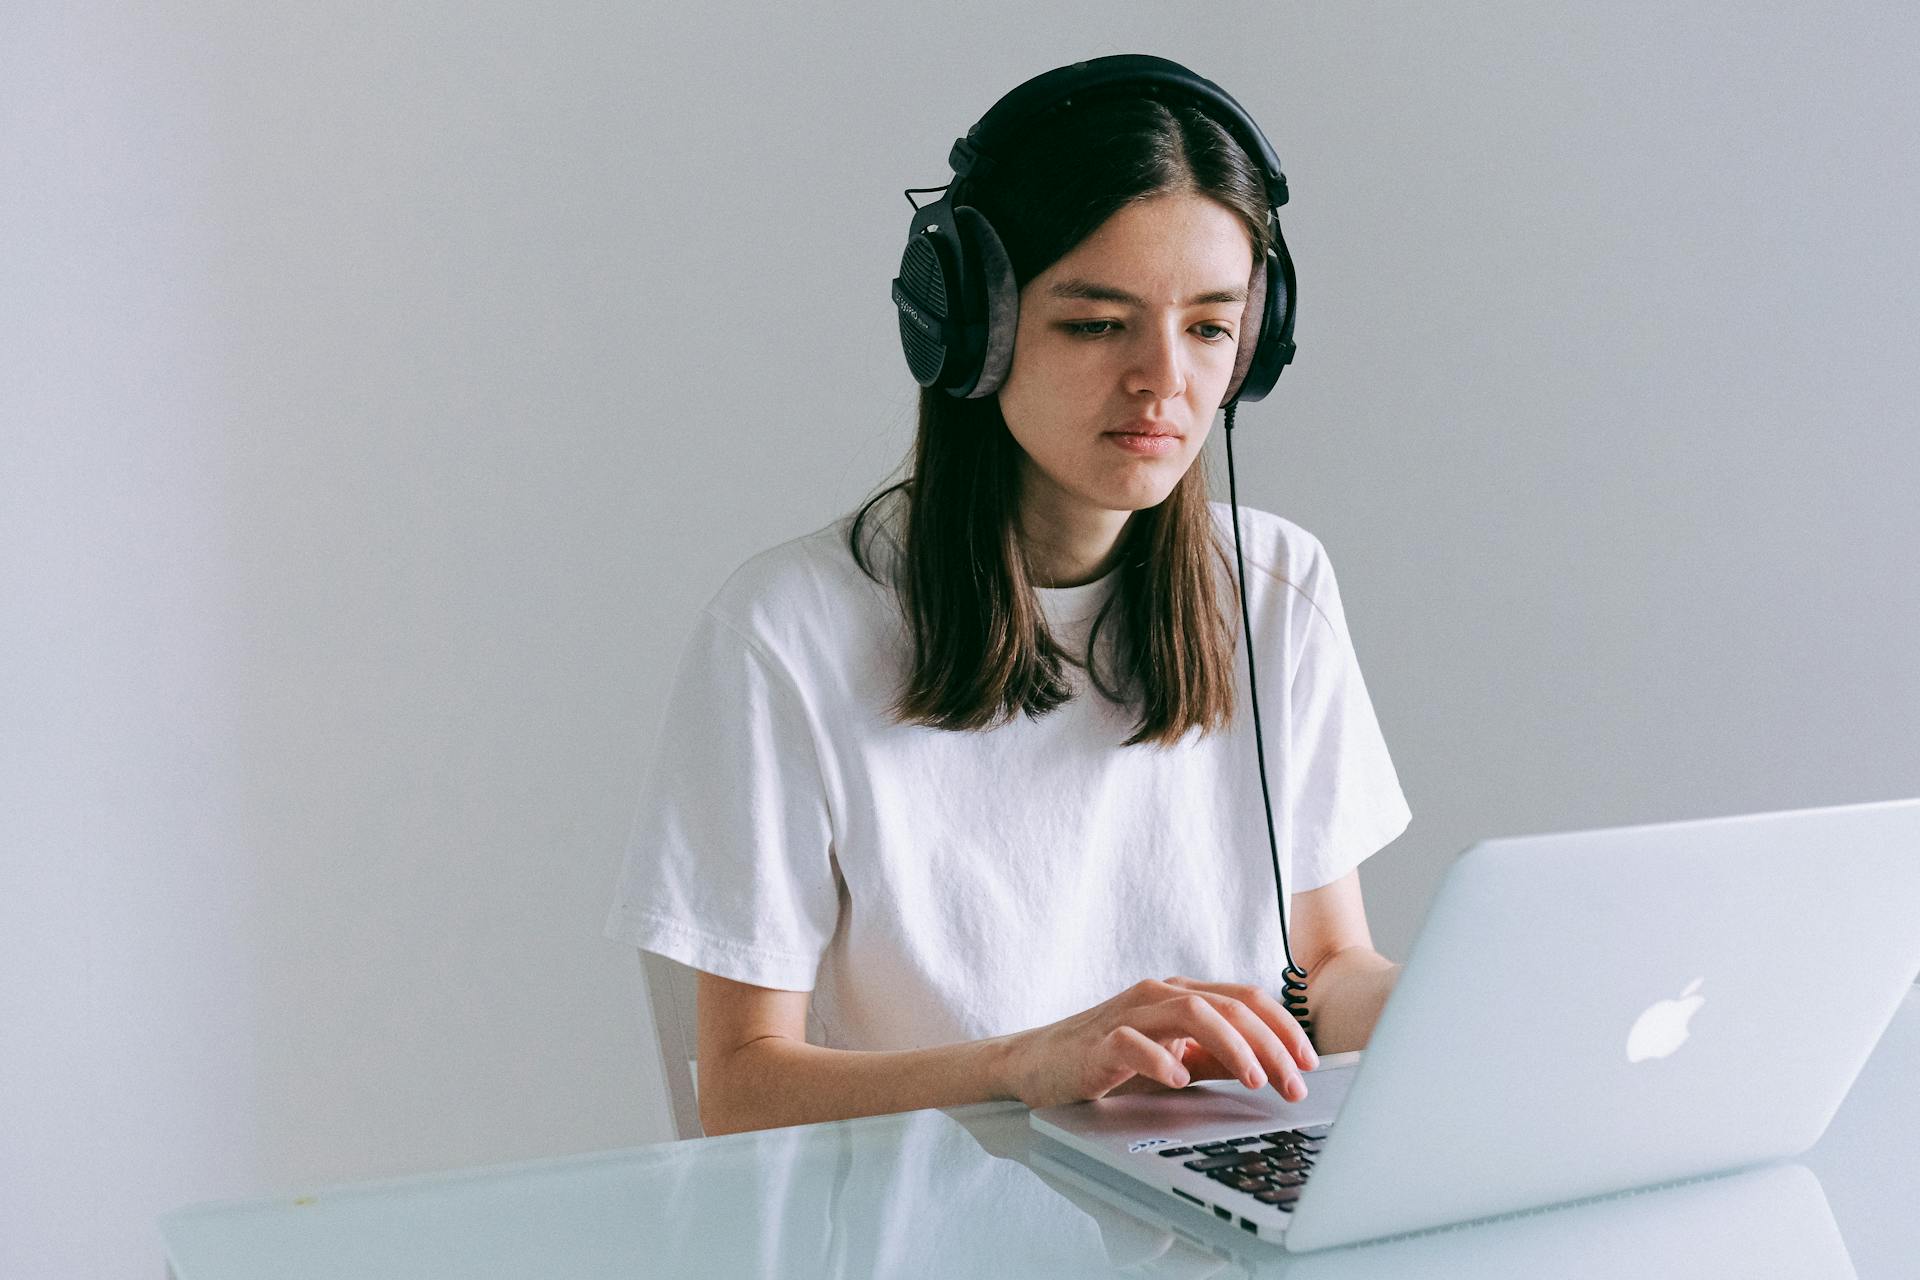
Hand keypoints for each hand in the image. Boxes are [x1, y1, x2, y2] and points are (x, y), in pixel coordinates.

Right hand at [1002, 976, 1318, 1110]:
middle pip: (1228, 1006)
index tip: (1309, 1063)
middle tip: (1293, 1083)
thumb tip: (1270, 1068)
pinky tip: (1180, 1080)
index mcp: (1181, 995)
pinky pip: (1134, 1042)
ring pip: (1191, 1012)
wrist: (1038, 1063)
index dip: (1283, 1028)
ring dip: (1232, 1046)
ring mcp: (1128, 1013)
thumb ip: (1216, 1058)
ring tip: (1255, 1079)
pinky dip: (1162, 1059)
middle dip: (1270, 1044)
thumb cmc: (1108, 1060)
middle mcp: (1158, 995)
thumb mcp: (1175, 1058)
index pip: (1245, 999)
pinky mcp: (1098, 1041)